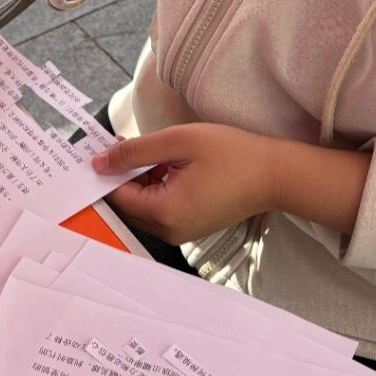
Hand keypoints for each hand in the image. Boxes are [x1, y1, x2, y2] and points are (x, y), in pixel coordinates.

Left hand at [92, 124, 279, 244]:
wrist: (276, 175)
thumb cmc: (234, 155)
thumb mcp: (179, 142)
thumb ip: (135, 152)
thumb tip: (99, 162)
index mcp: (164, 213)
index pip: (116, 195)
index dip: (107, 171)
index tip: (105, 148)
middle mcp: (168, 231)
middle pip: (126, 204)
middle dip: (123, 175)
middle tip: (130, 145)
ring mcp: (178, 234)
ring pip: (140, 207)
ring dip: (140, 180)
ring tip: (159, 153)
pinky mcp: (187, 229)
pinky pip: (157, 210)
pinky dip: (155, 188)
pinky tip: (169, 167)